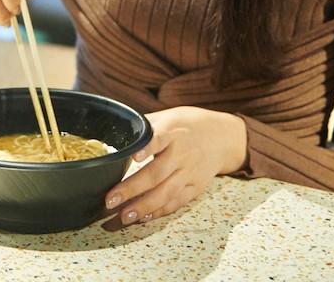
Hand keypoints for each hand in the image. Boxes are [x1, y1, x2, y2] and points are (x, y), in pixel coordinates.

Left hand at [102, 106, 246, 229]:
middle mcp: (182, 153)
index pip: (159, 139)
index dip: (146, 147)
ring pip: (166, 193)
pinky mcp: (196, 187)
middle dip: (132, 189)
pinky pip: (176, 202)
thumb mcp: (168, 117)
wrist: (223, 137)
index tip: (134, 156)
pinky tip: (142, 217)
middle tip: (110, 200)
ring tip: (123, 216)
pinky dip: (159, 212)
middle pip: (157, 173)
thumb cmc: (188, 125)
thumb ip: (144, 127)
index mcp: (173, 131)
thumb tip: (115, 134)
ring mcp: (190, 172)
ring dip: (143, 206)